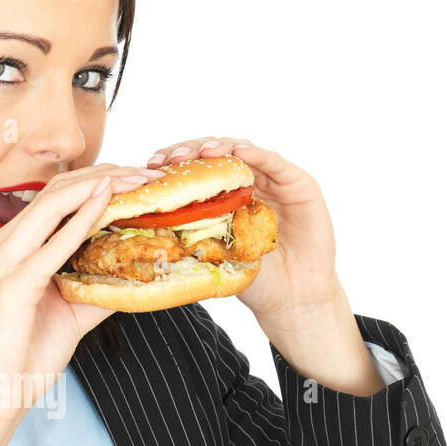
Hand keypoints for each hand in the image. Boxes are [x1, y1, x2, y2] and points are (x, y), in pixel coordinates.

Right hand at [0, 161, 167, 445]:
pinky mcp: (10, 285)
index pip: (51, 200)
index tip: (133, 180)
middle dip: (103, 175)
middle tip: (144, 172)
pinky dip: (82, 220)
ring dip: (98, 187)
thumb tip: (136, 277)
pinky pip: (52, 243)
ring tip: (135, 180)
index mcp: (4, 250)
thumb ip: (96, 290)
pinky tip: (108, 204)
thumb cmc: (21, 361)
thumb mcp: (69, 316)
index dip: (94, 182)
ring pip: (52, 205)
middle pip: (53, 192)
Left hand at [145, 136, 342, 325]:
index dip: (173, 165)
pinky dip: (257, 155)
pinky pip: (275, 163)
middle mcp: (246, 183)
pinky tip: (240, 153)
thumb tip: (148, 228)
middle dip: (192, 151)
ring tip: (205, 152)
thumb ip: (192, 238)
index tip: (151, 168)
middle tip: (175, 158)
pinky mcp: (298, 184)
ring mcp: (272, 180)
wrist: (292, 297)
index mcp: (223, 197)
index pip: (194, 171)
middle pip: (216, 154)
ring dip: (222, 148)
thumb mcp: (215, 257)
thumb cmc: (255, 278)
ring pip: (243, 151)